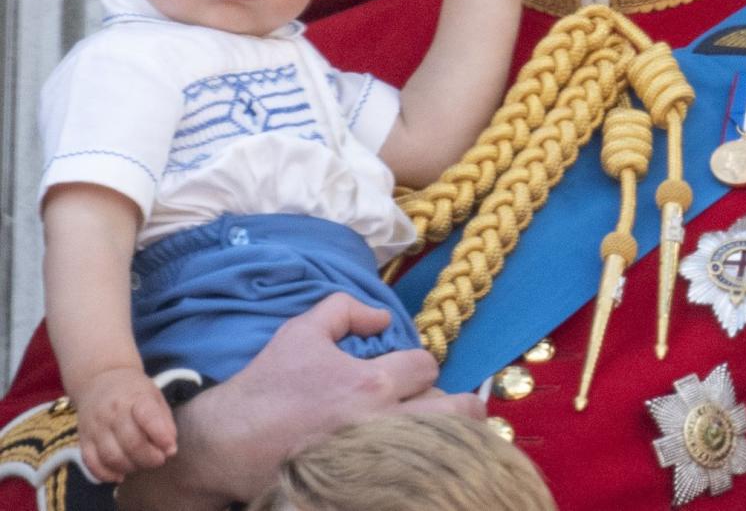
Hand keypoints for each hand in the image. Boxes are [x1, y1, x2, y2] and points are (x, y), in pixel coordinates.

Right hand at [74, 365, 176, 482]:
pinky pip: (92, 464)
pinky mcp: (83, 440)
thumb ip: (165, 422)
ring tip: (141, 463)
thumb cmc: (133, 391)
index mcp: (135, 397)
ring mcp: (95, 427)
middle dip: (149, 458)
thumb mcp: (154, 396)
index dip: (160, 435)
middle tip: (158, 459)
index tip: (169, 449)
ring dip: (130, 467)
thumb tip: (170, 450)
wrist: (99, 380)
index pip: (147, 416)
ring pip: (112, 457)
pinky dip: (107, 475)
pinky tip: (120, 474)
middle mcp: (112, 411)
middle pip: (131, 442)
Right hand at [117, 294, 483, 508]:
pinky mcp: (364, 490)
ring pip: (444, 452)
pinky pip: (415, 482)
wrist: (229, 444)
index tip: (408, 371)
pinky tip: (421, 464)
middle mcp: (383, 424)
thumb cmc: (267, 384)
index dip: (419, 364)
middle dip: (463, 406)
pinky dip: (423, 470)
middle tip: (455, 406)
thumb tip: (382, 317)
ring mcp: (377, 463)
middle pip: (456, 414)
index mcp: (371, 383)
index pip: (426, 365)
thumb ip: (345, 309)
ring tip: (447, 436)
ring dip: (450, 438)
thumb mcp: (301, 331)